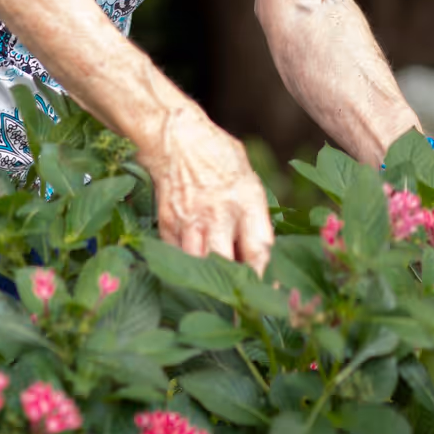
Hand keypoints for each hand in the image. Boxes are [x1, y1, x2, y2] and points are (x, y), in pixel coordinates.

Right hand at [136, 106, 274, 274]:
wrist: (175, 136)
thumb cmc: (217, 152)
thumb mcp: (247, 175)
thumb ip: (254, 211)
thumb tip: (259, 248)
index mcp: (246, 199)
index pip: (260, 249)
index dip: (264, 274)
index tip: (265, 288)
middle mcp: (218, 213)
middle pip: (228, 264)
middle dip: (235, 283)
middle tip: (241, 297)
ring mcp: (190, 220)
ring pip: (200, 266)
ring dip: (209, 278)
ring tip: (217, 287)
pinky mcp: (168, 224)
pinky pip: (178, 256)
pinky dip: (187, 264)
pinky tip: (194, 266)